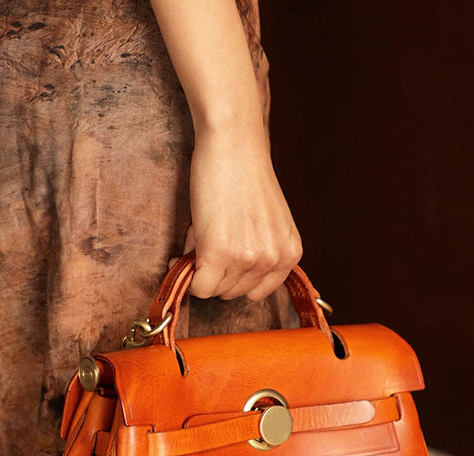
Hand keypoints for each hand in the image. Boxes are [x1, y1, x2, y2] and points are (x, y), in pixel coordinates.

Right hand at [184, 126, 301, 301]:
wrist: (234, 143)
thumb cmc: (246, 175)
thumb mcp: (270, 222)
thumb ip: (261, 252)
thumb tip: (227, 280)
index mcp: (290, 253)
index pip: (257, 292)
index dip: (235, 279)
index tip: (223, 264)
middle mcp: (273, 260)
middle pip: (234, 293)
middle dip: (217, 271)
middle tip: (209, 239)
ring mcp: (247, 258)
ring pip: (214, 290)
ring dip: (200, 266)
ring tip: (201, 234)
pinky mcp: (218, 253)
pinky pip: (198, 287)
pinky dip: (184, 273)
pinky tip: (182, 251)